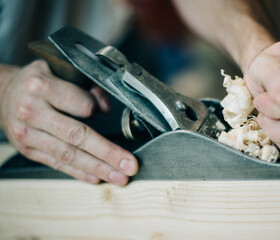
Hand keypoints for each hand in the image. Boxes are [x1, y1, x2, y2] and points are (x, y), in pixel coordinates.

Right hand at [0, 60, 137, 184]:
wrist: (3, 93)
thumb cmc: (38, 81)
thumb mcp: (61, 70)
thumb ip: (87, 86)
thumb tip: (106, 108)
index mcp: (41, 86)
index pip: (80, 105)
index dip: (96, 109)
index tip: (104, 110)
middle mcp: (32, 111)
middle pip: (76, 136)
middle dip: (107, 153)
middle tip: (129, 165)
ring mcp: (28, 134)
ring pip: (68, 154)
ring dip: (97, 168)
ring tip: (119, 177)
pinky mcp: (28, 150)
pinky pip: (57, 163)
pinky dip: (79, 172)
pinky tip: (96, 178)